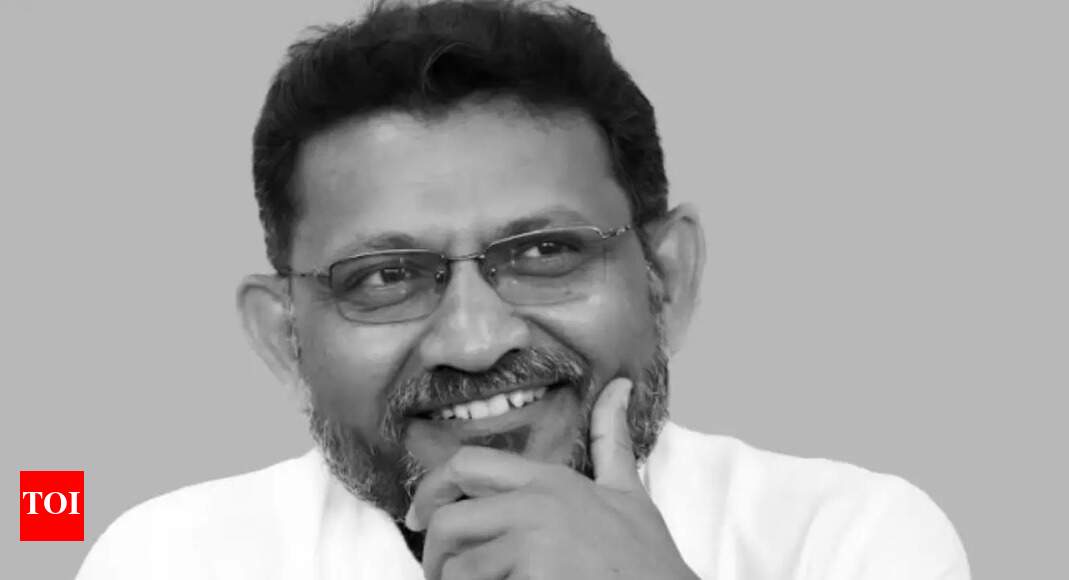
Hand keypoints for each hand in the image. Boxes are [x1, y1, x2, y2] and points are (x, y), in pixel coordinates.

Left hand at [406, 378, 698, 579]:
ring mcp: (534, 542)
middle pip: (449, 522)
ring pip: (458, 568)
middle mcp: (536, 505)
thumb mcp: (629, 493)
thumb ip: (612, 440)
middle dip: (435, 557)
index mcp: (550, 480)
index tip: (418, 519)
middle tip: (442, 579)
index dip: (430, 491)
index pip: (467, 465)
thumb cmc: (646, 560)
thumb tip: (619, 386)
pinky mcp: (535, 577)